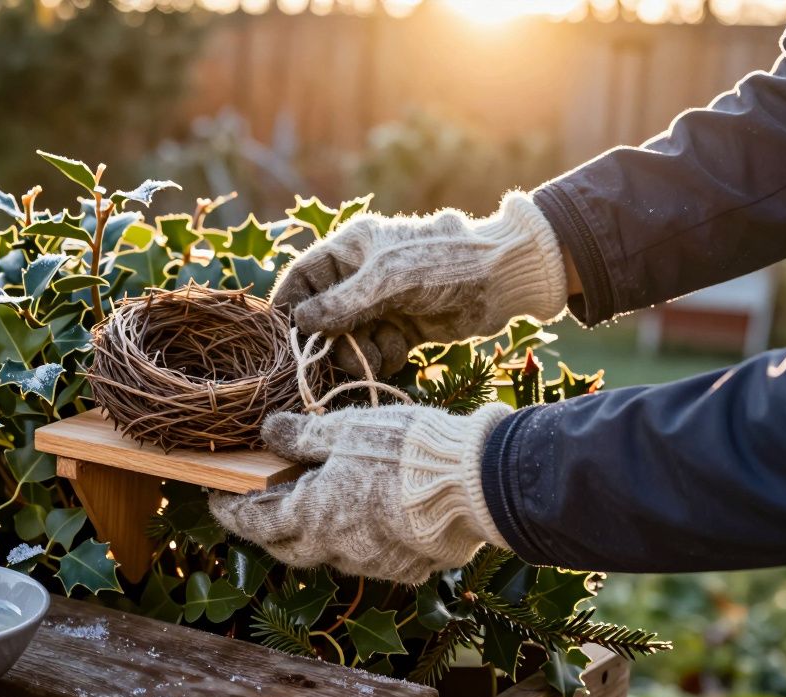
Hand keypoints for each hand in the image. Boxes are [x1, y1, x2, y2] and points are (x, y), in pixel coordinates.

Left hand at [208, 403, 511, 583]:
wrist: (475, 485)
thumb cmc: (405, 451)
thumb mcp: (345, 429)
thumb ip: (301, 435)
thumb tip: (267, 432)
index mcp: (311, 516)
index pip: (254, 522)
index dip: (231, 511)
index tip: (217, 499)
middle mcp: (334, 549)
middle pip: (285, 547)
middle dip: (266, 529)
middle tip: (257, 508)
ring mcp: (370, 565)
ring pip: (326, 554)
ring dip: (311, 535)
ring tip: (311, 506)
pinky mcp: (404, 569)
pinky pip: (365, 559)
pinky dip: (352, 540)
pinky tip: (361, 519)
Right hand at [272, 192, 566, 376]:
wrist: (502, 280)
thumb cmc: (443, 263)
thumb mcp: (387, 279)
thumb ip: (342, 303)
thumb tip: (301, 321)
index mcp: (351, 249)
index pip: (303, 276)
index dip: (288, 304)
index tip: (283, 336)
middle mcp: (359, 277)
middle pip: (321, 317)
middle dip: (330, 339)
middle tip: (339, 355)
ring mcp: (379, 305)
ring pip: (346, 340)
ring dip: (359, 352)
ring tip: (382, 349)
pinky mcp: (400, 328)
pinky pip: (373, 351)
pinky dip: (382, 357)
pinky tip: (401, 349)